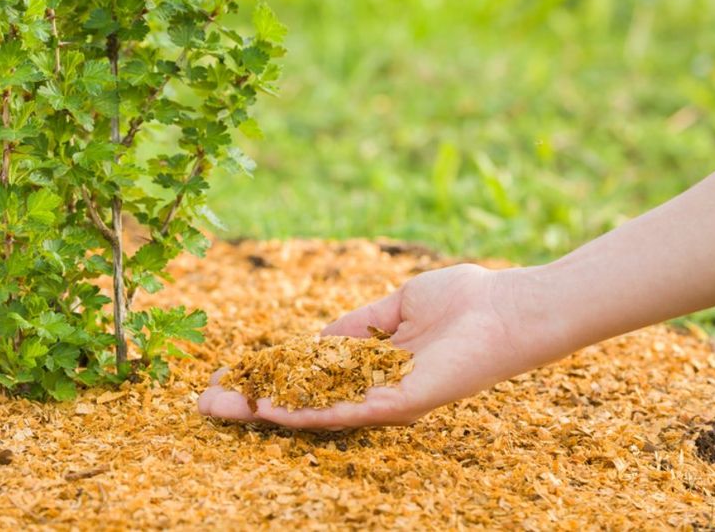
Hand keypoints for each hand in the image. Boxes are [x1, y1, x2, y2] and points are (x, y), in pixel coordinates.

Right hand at [198, 263, 542, 428]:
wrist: (508, 310)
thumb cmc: (464, 301)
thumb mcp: (396, 305)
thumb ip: (357, 326)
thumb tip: (317, 340)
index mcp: (373, 367)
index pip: (308, 377)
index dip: (267, 376)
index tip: (229, 375)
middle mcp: (373, 390)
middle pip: (300, 400)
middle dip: (252, 401)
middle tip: (206, 403)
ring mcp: (384, 400)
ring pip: (312, 412)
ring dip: (264, 411)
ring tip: (221, 408)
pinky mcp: (399, 404)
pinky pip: (344, 412)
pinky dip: (304, 413)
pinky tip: (269, 410)